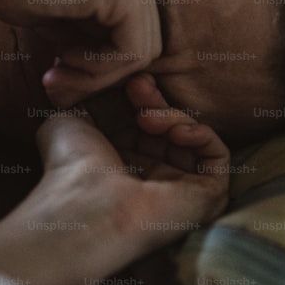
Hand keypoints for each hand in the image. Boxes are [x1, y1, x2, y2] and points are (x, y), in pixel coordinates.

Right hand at [0, 0, 161, 106]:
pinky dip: (97, 68)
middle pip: (148, 44)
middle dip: (102, 75)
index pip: (140, 31)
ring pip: (144, 53)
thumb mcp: (66, 18)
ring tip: (57, 73)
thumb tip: (120, 85)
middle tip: (58, 82)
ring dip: (97, 76)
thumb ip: (96, 40)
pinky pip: (132, 51)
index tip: (61, 73)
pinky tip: (62, 56)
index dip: (104, 66)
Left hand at [0, 74, 228, 284]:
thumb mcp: (68, 123)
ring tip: (146, 117)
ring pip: (193, 140)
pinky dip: (202, 135)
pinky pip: (217, 158)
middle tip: (138, 86)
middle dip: (157, 102)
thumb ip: (83, 105)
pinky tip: (176, 130)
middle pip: (171, 129)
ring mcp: (180, 191)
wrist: (86, 204)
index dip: (142, 99)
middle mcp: (153, 180)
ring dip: (175, 117)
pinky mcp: (207, 198)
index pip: (146, 125)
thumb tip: (85, 93)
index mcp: (122, 167)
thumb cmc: (70, 168)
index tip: (130, 81)